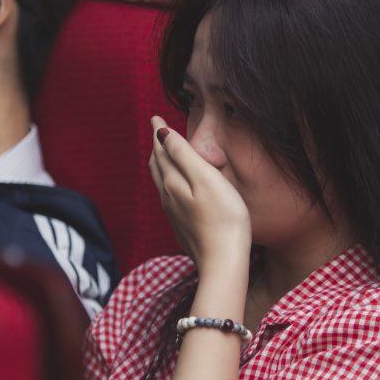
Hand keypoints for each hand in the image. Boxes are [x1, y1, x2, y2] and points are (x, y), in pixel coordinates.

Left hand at [148, 116, 250, 273]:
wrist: (223, 262)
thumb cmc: (224, 219)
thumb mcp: (206, 179)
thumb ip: (184, 156)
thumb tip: (162, 134)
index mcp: (173, 182)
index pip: (163, 150)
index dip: (160, 132)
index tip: (156, 118)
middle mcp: (168, 197)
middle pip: (158, 166)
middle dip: (158, 147)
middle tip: (158, 132)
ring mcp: (174, 214)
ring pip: (161, 183)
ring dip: (161, 165)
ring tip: (162, 155)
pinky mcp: (183, 228)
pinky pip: (169, 197)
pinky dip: (167, 182)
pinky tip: (174, 188)